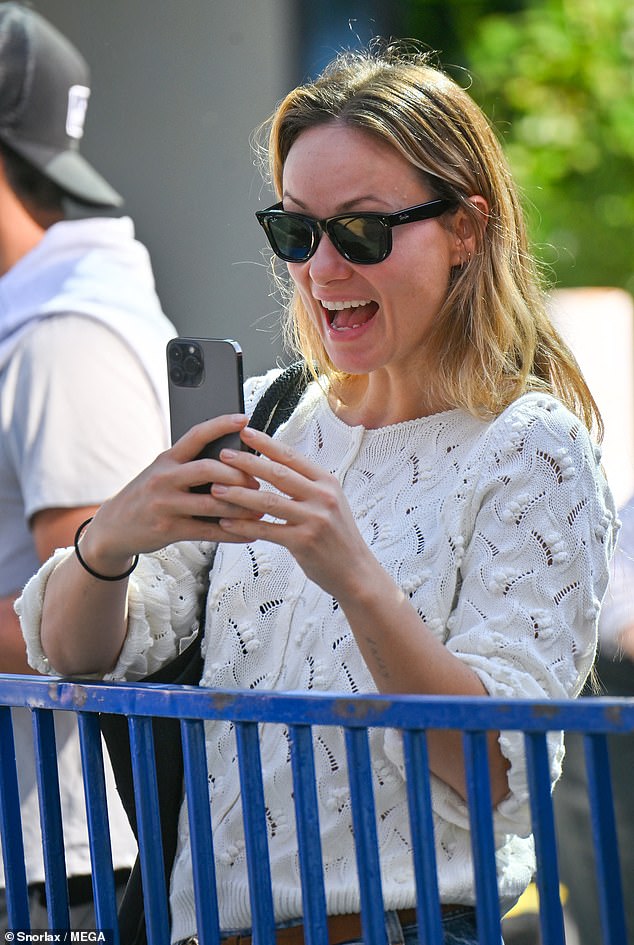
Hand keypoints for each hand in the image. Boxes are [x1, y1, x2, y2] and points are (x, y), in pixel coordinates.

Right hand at [79, 414, 262, 571]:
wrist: (113, 526)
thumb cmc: (145, 496)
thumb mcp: (161, 473)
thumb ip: (188, 465)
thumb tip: (231, 460)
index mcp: (167, 459)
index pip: (196, 435)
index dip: (221, 424)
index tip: (244, 419)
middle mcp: (165, 478)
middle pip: (209, 468)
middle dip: (239, 475)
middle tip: (257, 482)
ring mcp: (166, 504)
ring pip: (213, 503)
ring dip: (241, 507)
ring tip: (260, 509)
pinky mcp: (169, 529)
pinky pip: (209, 531)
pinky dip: (233, 533)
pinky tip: (249, 532)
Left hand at [210, 425, 375, 599]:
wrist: (356, 571)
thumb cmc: (338, 537)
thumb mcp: (331, 502)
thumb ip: (307, 486)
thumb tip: (276, 465)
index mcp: (327, 482)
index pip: (292, 457)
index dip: (266, 443)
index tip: (246, 432)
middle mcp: (322, 497)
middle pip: (278, 474)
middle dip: (247, 463)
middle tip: (224, 456)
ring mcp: (313, 519)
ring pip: (268, 501)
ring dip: (239, 494)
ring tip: (216, 489)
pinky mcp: (303, 542)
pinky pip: (266, 530)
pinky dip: (244, 526)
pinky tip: (226, 522)